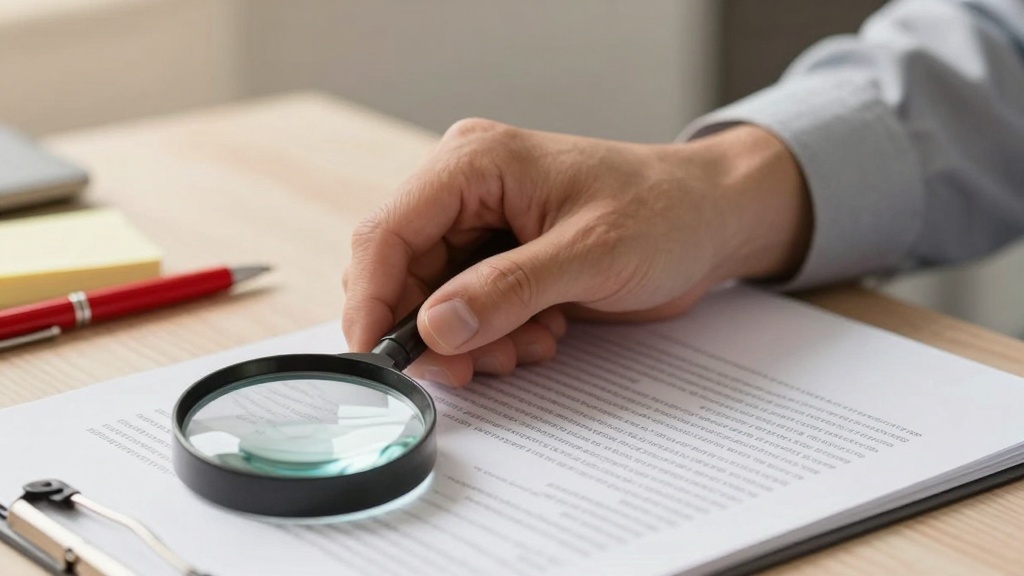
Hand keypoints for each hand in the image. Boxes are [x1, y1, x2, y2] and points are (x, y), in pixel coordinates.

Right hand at [343, 119, 810, 385]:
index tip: (380, 358)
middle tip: (470, 368)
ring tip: (528, 345)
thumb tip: (434, 328)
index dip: (372, 299)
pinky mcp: (501, 260)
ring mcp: (482, 227)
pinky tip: (540, 335)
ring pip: (432, 301)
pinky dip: (492, 338)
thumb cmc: (665, 213)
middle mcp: (467, 190)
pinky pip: (467, 311)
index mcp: (475, 163)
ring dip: (468, 340)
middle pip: (403, 274)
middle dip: (430, 331)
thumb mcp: (590, 254)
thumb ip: (508, 291)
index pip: (388, 232)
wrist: (713, 220)